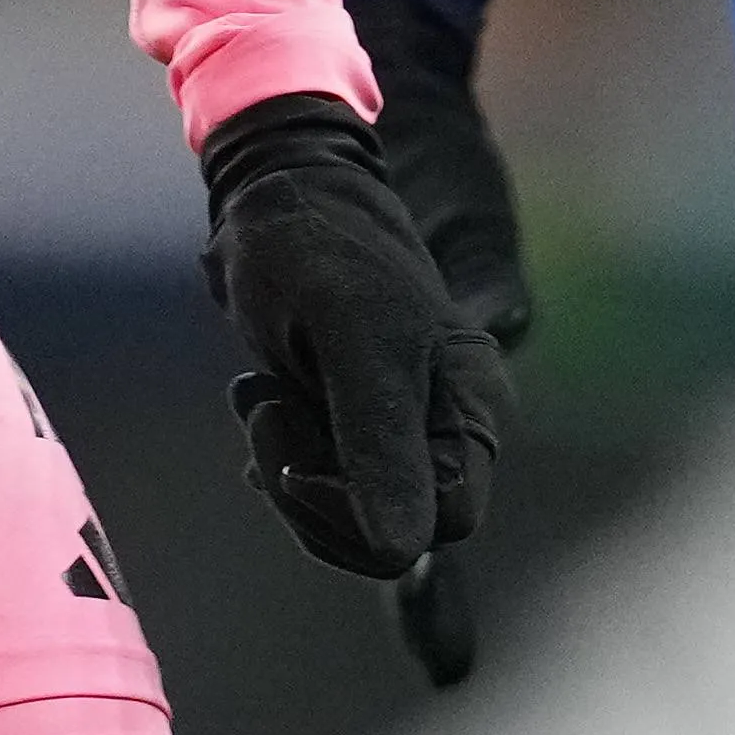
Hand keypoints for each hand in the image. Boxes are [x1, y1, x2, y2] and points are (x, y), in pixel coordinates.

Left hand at [200, 85, 501, 586]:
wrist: (277, 184)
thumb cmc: (313, 245)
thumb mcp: (347, 338)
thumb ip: (378, 439)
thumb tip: (400, 549)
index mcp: (473, 406)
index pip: (435, 527)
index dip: (358, 517)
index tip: (295, 464)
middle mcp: (454, 423)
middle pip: (387, 531)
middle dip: (312, 493)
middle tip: (267, 411)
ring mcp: (409, 422)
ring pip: (349, 511)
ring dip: (287, 465)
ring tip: (261, 391)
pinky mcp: (365, 415)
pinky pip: (326, 477)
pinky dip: (283, 449)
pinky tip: (264, 392)